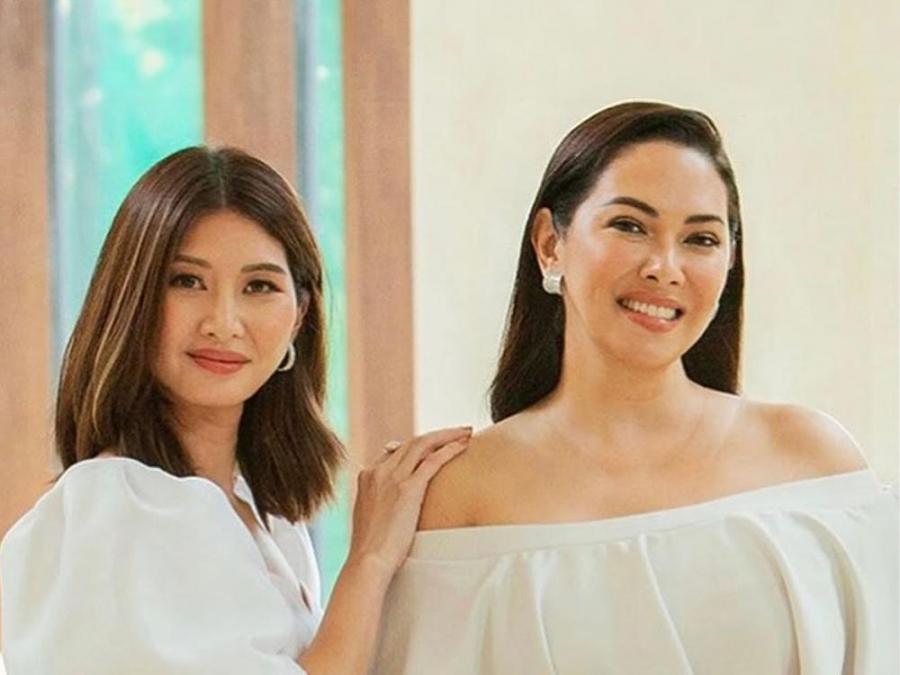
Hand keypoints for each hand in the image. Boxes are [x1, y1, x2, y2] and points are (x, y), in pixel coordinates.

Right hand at [346, 426, 471, 580]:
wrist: (368, 561)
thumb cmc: (372, 549)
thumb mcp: (371, 518)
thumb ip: (380, 502)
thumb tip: (393, 505)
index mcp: (367, 476)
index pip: (397, 451)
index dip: (419, 447)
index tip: (437, 447)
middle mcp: (378, 471)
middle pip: (411, 442)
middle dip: (437, 434)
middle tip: (458, 431)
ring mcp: (392, 477)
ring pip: (423, 444)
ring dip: (447, 435)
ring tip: (466, 431)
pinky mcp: (408, 488)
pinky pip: (433, 461)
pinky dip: (450, 449)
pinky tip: (464, 445)